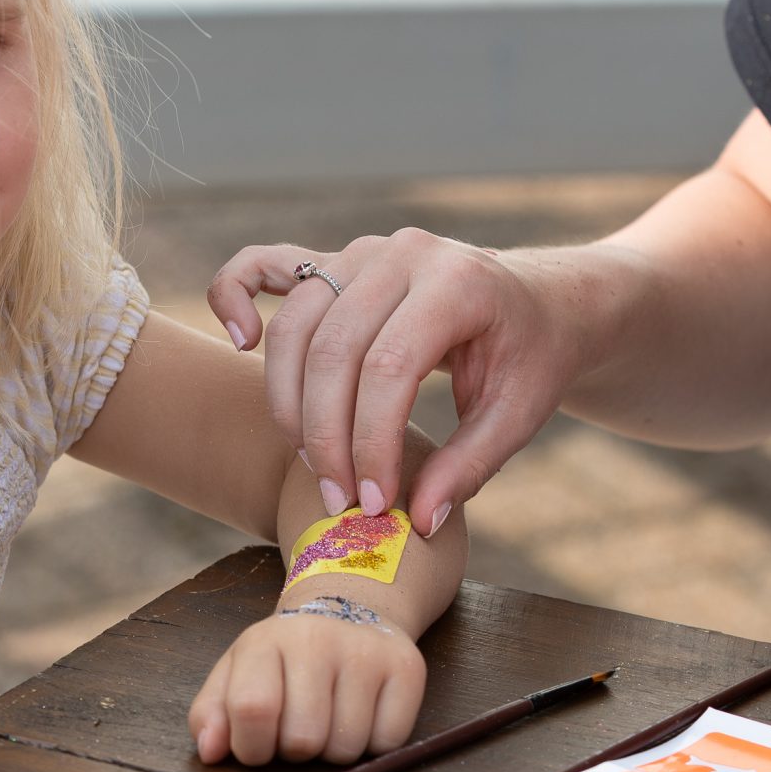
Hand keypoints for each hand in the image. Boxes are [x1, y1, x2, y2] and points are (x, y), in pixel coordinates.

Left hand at [188, 610, 428, 766]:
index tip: (259, 744)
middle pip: (303, 740)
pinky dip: (374, 743)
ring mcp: (366, 652)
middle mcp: (318, 639)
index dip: (252, 747)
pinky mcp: (408, 667)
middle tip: (300, 725)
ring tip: (331, 716)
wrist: (349, 604)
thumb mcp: (236, 672)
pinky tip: (364, 713)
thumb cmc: (285, 655)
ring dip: (335, 750)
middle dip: (296, 750)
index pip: (252, 709)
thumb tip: (211, 752)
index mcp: (266, 641)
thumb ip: (211, 713)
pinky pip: (388, 742)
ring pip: (346, 749)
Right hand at [206, 232, 578, 534]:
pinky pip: (263, 265)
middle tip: (339, 499)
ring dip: (289, 402)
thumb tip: (417, 520)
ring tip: (314, 462)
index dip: (371, 442)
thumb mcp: (518, 414)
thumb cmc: (529, 358)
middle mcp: (402, 255)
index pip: (390, 367)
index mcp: (457, 283)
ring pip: (295, 326)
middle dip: (326, 436)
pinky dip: (234, 295)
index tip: (373, 503)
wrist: (536, 302)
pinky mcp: (334, 260)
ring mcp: (361, 251)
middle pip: (333, 350)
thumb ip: (468, 466)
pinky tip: (238, 341)